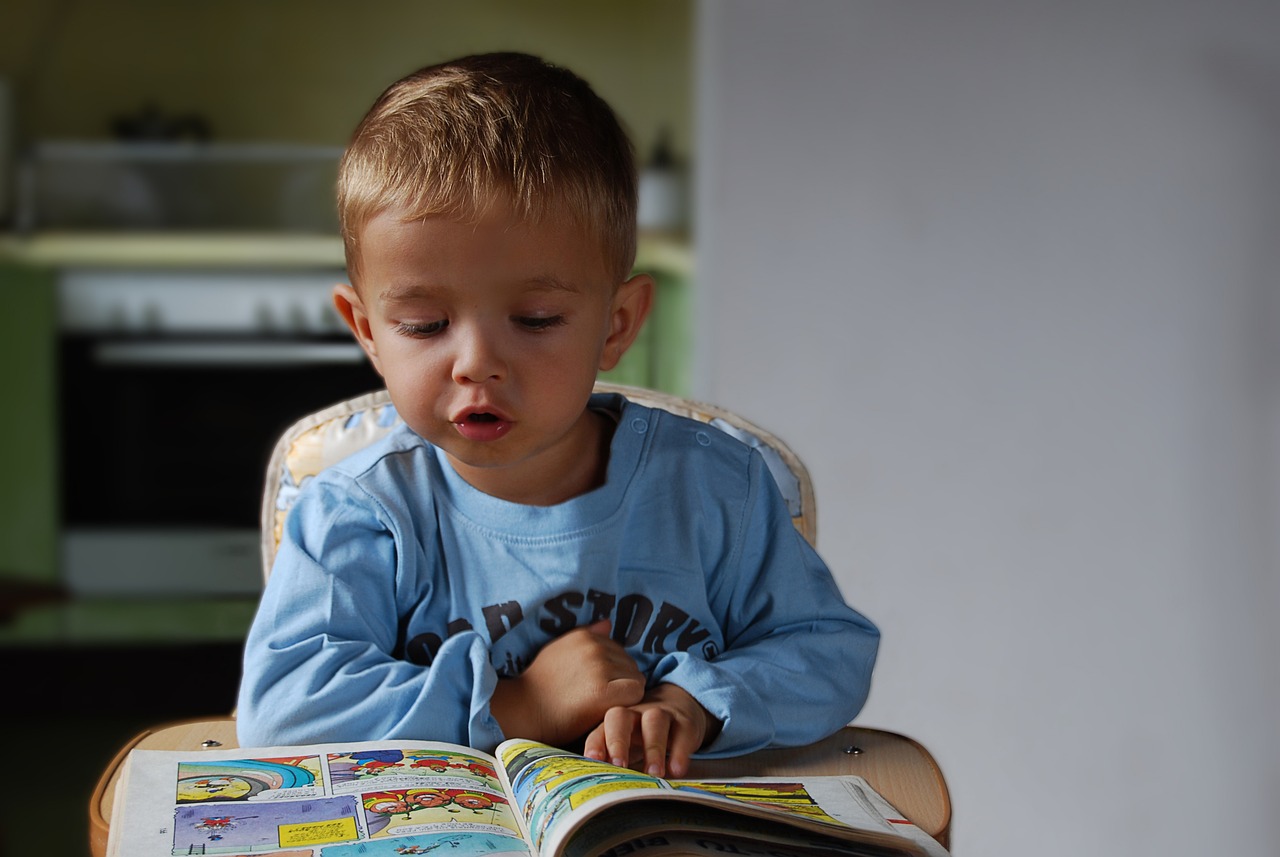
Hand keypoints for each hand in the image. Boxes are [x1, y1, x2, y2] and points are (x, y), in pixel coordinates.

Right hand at [490, 620, 644, 745]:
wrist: (524, 712)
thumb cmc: (540, 686)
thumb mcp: (557, 650)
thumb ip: (586, 636)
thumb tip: (608, 622)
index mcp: (584, 636)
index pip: (619, 650)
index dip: (612, 671)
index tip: (594, 685)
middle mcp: (593, 647)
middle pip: (630, 664)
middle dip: (620, 680)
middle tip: (598, 698)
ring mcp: (599, 667)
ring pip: (636, 678)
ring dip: (625, 693)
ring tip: (602, 704)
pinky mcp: (603, 690)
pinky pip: (636, 692)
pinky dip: (628, 703)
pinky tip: (609, 710)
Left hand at [582, 682, 720, 778]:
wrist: (679, 711)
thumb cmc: (643, 736)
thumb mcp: (628, 748)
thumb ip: (614, 763)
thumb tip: (600, 790)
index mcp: (614, 723)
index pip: (600, 729)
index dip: (596, 743)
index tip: (593, 760)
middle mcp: (634, 715)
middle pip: (619, 717)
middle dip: (617, 741)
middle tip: (619, 765)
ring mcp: (660, 714)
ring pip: (654, 722)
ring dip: (653, 748)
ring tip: (654, 773)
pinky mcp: (685, 722)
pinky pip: (682, 732)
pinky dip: (679, 752)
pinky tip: (677, 770)